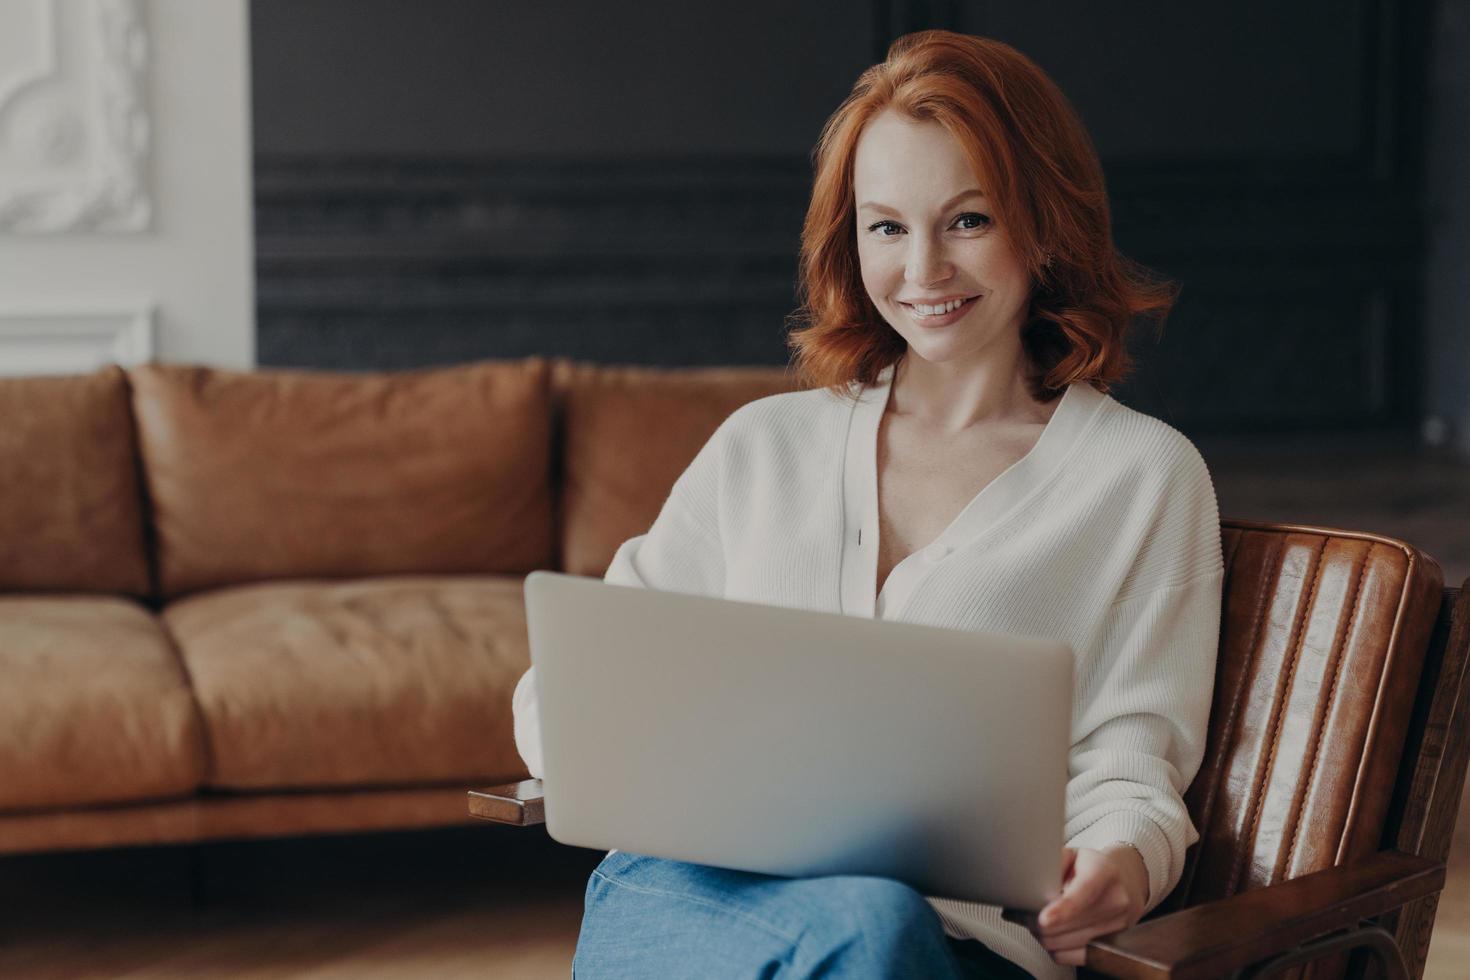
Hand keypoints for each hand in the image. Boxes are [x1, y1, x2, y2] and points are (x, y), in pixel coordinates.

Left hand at [1010, 846, 1147, 966]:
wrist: (1119, 884)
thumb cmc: (1088, 868)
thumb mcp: (1071, 854)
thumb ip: (1052, 863)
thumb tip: (1028, 881)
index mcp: (1104, 872)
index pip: (1084, 893)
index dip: (1063, 910)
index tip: (1044, 919)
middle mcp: (1115, 900)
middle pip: (1069, 924)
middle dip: (1036, 922)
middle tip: (1021, 914)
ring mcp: (1116, 926)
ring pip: (1066, 943)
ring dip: (1042, 936)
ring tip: (1032, 922)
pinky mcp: (1111, 945)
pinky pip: (1073, 957)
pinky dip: (1055, 949)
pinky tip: (1050, 935)